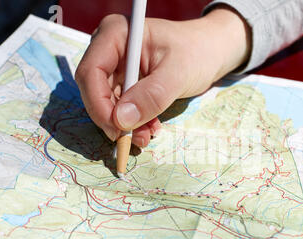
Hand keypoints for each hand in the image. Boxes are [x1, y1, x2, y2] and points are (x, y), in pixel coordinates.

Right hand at [75, 6, 250, 146]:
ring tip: (147, 136)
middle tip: (130, 139)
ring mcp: (117, 67)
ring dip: (125, 124)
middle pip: (94, 90)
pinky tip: (150, 129)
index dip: (98, 104)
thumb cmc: (197, 52)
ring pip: (107, 103)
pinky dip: (134, 122)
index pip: (92, 72)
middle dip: (112, 118)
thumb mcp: (177, 74)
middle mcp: (110, 49)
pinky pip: (121, 108)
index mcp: (116, 35)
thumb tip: (122, 120)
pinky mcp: (126, 83)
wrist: (211, 53)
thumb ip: (151, 96)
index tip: (117, 128)